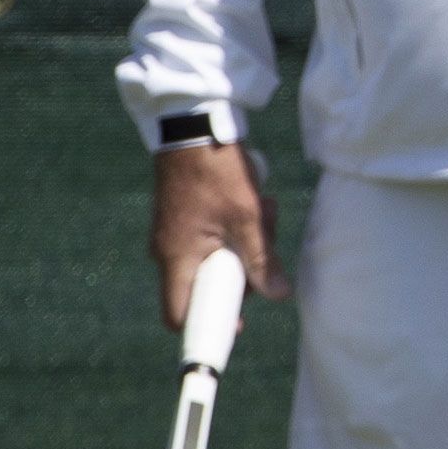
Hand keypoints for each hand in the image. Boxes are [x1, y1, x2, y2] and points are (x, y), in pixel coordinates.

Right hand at [149, 141, 290, 326]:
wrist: (194, 125)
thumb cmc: (217, 170)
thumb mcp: (248, 216)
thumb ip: (262, 259)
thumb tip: (279, 295)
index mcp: (176, 258)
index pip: (179, 314)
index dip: (208, 324)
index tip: (239, 321)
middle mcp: (168, 251)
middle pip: (208, 285)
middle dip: (243, 270)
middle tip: (266, 245)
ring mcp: (175, 234)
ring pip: (217, 258)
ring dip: (247, 242)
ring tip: (266, 211)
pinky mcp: (185, 218)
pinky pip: (213, 237)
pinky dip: (237, 227)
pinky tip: (257, 202)